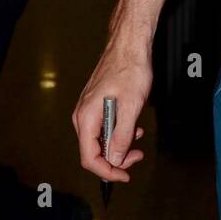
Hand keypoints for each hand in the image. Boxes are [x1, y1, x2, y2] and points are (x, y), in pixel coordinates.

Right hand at [72, 44, 152, 184]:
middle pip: (94, 151)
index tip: (124, 175)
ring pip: (101, 139)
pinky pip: (104, 127)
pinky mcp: (97, 104)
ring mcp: (89, 109)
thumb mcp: (131, 107)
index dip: (107, 171)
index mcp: (87, 117)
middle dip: (116, 158)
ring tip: (137, 140)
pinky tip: (133, 127)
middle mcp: (83, 115)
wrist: (129, 44)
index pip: (89, 157)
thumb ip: (122, 136)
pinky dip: (119, 132)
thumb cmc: (129, 68)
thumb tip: (115, 159)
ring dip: (119, 145)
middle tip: (136, 155)